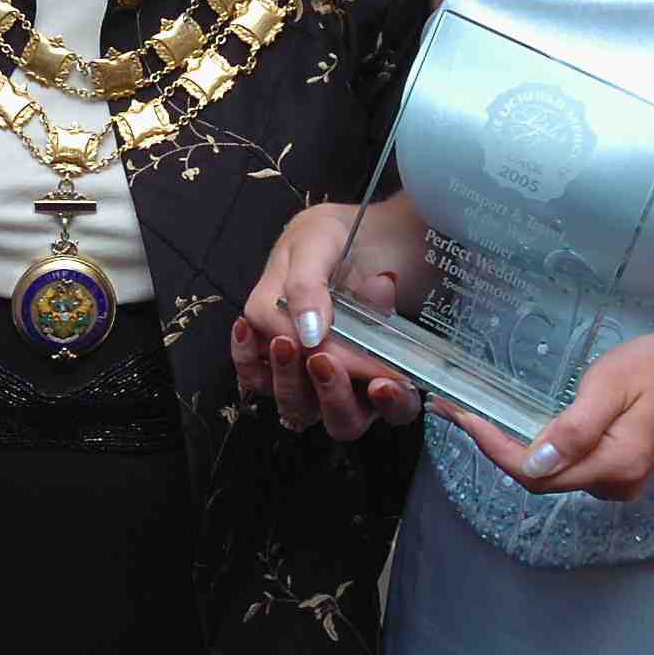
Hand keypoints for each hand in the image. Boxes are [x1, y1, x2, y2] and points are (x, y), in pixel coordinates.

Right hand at [238, 205, 420, 440]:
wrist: (395, 232)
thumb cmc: (342, 236)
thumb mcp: (313, 242)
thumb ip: (303, 284)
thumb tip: (305, 333)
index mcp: (275, 335)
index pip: (259, 371)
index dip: (268, 365)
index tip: (283, 342)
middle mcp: (310, 368)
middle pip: (293, 406)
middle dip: (296, 387)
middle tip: (315, 356)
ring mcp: (353, 380)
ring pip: (337, 422)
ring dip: (338, 401)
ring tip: (348, 366)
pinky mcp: (392, 381)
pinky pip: (394, 413)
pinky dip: (390, 402)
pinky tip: (387, 381)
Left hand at [433, 332, 653, 501]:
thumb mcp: (612, 385)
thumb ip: (574, 427)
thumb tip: (534, 461)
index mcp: (613, 464)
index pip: (534, 472)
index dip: (491, 447)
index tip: (458, 417)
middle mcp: (613, 484)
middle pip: (537, 478)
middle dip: (492, 446)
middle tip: (454, 410)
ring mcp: (616, 481)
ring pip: (548, 474)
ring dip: (510, 447)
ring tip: (475, 413)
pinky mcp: (614, 470)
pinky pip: (564, 466)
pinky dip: (536, 447)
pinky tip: (515, 422)